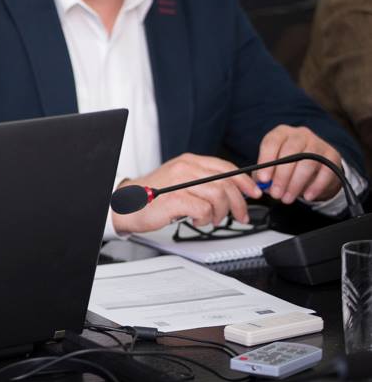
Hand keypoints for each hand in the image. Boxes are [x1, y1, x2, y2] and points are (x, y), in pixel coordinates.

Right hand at [112, 153, 261, 234]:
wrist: (126, 205)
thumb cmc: (153, 196)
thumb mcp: (180, 181)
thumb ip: (203, 181)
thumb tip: (232, 190)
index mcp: (189, 161)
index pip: (226, 167)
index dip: (244, 182)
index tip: (254, 193)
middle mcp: (185, 167)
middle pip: (226, 183)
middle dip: (239, 203)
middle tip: (241, 216)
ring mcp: (180, 182)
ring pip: (218, 196)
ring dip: (220, 214)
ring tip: (212, 219)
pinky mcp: (175, 199)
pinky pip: (204, 210)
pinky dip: (205, 219)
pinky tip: (197, 220)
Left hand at [256, 125, 343, 203]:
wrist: (317, 167)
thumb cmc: (289, 165)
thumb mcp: (274, 167)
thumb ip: (265, 175)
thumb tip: (260, 185)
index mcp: (281, 133)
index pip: (271, 143)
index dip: (265, 161)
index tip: (263, 179)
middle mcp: (300, 134)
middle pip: (290, 152)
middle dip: (281, 176)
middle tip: (276, 194)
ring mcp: (318, 143)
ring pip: (307, 163)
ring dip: (296, 183)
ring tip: (287, 198)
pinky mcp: (332, 155)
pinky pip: (325, 172)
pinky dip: (315, 186)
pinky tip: (307, 196)